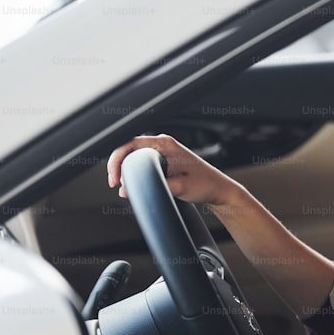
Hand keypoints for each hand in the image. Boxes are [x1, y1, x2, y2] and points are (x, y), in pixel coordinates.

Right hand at [106, 134, 240, 206]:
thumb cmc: (204, 185)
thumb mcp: (178, 187)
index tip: (115, 179)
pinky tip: (135, 185)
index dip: (117, 161)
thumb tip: (126, 190)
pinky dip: (135, 174)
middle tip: (118, 186)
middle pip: (129, 150)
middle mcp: (163, 145)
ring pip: (135, 158)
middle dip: (119, 167)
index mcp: (165, 144)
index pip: (130, 144)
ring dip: (127, 171)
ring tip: (125, 187)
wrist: (219, 190)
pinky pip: (143, 164)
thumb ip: (153, 186)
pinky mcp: (164, 161)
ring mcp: (163, 152)